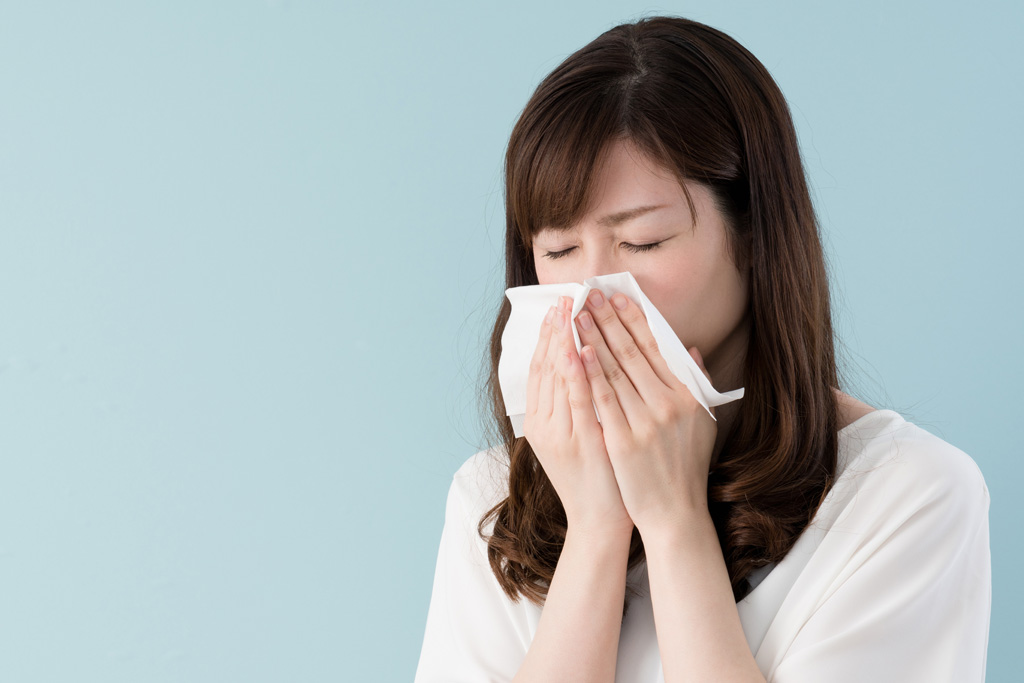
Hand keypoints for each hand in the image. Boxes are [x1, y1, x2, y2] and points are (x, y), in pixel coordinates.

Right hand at [521, 296, 633, 537]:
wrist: (602, 521)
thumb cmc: (601, 477)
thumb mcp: (583, 436)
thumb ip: (580, 403)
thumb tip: (585, 365)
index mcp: (543, 421)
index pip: (544, 367)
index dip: (550, 334)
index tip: (558, 305)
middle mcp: (545, 425)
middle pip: (546, 367)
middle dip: (554, 329)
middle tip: (561, 297)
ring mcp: (560, 434)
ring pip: (557, 378)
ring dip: (562, 340)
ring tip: (567, 309)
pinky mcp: (579, 442)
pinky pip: (576, 401)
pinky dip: (575, 373)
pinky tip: (577, 348)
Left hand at [573, 289, 717, 535]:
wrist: (674, 512)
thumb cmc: (685, 466)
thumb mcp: (702, 421)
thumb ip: (697, 382)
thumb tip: (690, 348)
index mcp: (687, 395)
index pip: (655, 347)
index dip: (634, 319)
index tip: (617, 297)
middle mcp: (669, 404)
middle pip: (631, 352)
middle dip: (607, 320)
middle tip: (588, 294)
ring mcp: (646, 422)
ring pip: (613, 370)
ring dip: (592, 338)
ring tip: (575, 315)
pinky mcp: (624, 441)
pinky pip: (602, 400)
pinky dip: (588, 373)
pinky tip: (576, 352)